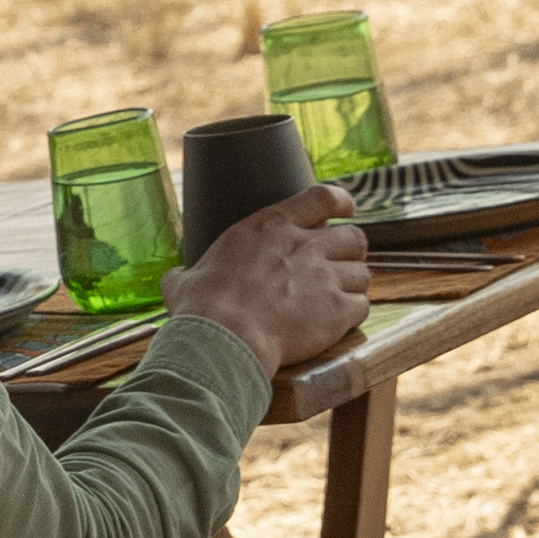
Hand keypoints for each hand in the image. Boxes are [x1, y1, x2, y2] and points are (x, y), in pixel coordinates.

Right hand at [163, 182, 372, 375]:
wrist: (224, 340)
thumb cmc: (201, 308)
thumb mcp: (186, 279)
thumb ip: (188, 273)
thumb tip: (176, 279)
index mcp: (270, 227)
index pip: (321, 198)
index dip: (340, 201)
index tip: (346, 209)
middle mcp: (305, 246)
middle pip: (353, 237)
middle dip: (350, 251)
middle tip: (340, 264)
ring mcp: (325, 278)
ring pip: (362, 273)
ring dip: (353, 285)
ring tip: (341, 297)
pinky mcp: (337, 311)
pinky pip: (362, 306)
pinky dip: (354, 313)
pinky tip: (340, 323)